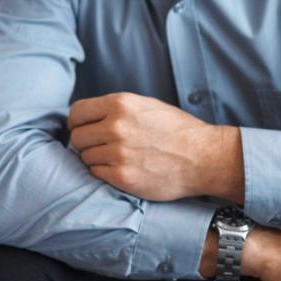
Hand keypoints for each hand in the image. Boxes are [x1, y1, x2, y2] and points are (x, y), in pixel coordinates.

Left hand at [68, 93, 242, 202]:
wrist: (204, 157)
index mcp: (121, 104)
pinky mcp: (123, 177)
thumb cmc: (177, 131)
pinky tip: (121, 169)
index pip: (77, 113)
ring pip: (86, 157)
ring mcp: (119, 152)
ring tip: (117, 159)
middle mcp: (116, 126)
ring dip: (96, 159)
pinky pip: (96, 174)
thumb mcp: (146, 106)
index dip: (76, 123)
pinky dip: (105, 173)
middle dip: (86, 143)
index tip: (81, 130)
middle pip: (78, 137)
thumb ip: (116, 109)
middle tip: (101, 148)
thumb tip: (88, 117)